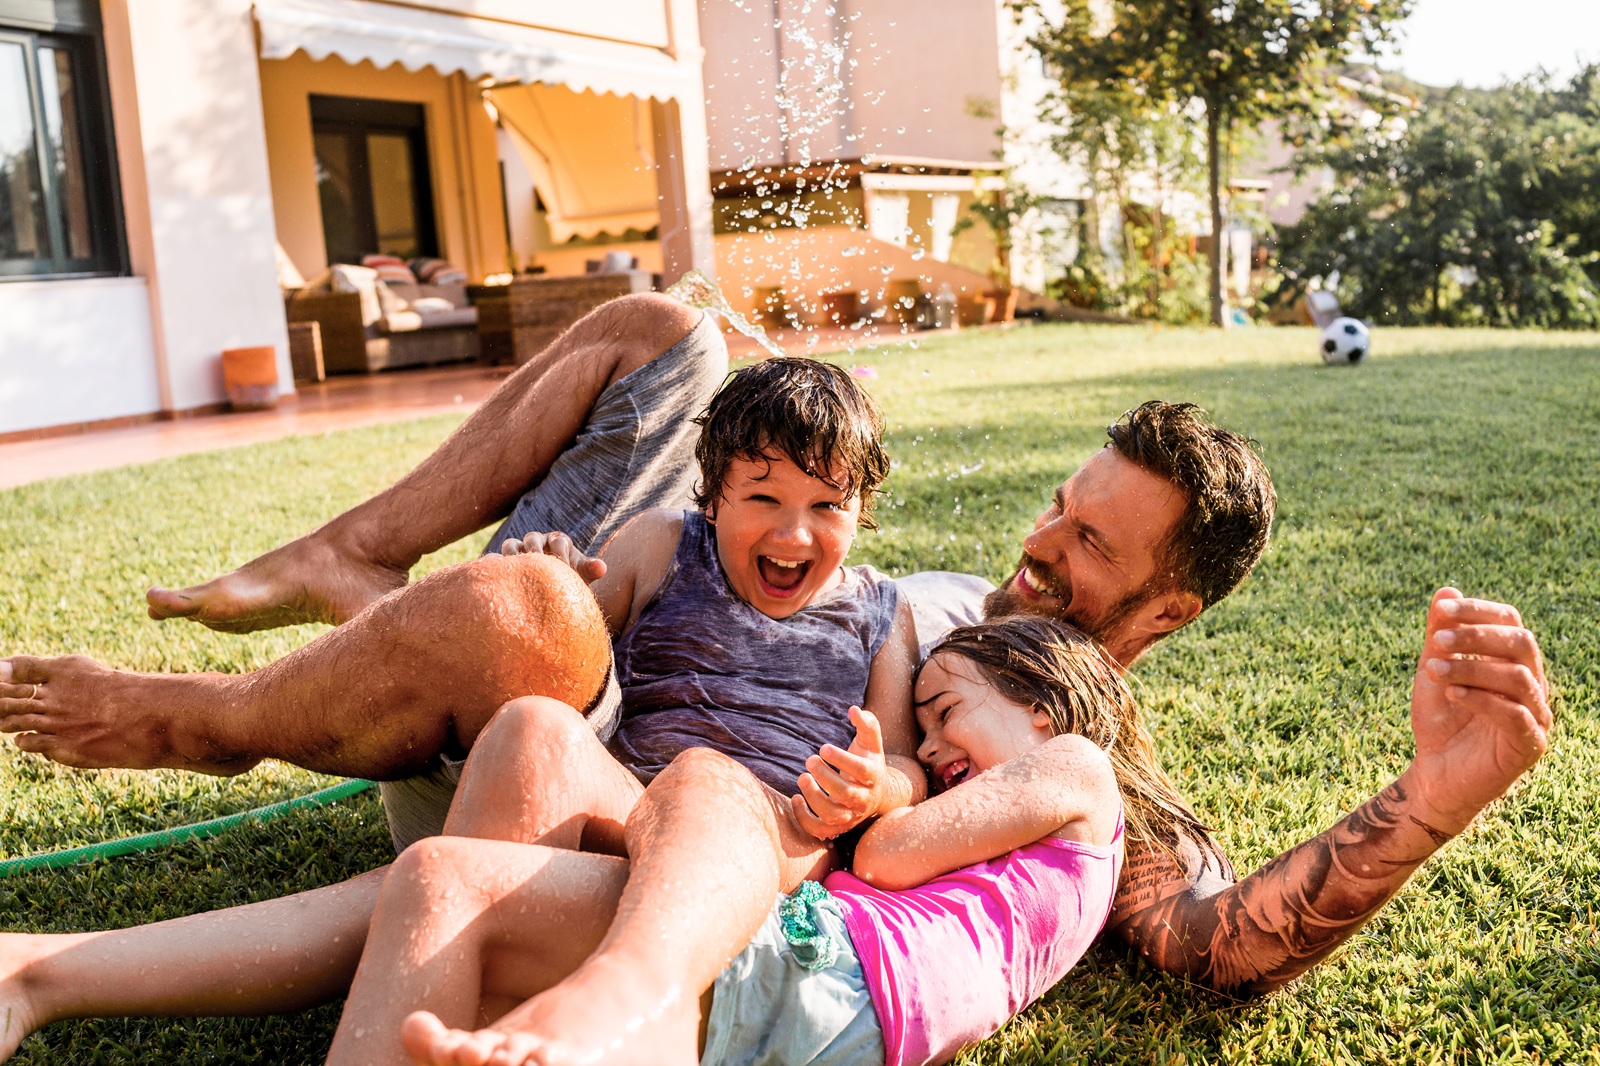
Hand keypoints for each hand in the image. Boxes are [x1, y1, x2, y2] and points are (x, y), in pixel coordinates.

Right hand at [498, 531, 606, 582]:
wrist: (551, 593)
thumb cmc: (570, 580)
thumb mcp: (581, 575)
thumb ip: (590, 569)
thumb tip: (601, 568)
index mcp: (558, 541)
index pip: (558, 541)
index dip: (560, 553)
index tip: (565, 569)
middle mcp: (537, 542)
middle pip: (531, 538)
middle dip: (535, 551)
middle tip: (538, 567)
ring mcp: (519, 550)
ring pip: (510, 545)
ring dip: (513, 556)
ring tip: (516, 572)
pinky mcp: (504, 562)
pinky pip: (495, 559)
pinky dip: (494, 564)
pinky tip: (496, 579)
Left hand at [791, 706, 888, 839]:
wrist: (878, 795)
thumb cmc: (869, 762)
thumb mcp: (871, 743)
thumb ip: (867, 724)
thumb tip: (853, 709)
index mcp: (873, 776)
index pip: (862, 771)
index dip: (842, 760)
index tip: (823, 747)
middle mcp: (864, 799)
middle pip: (846, 794)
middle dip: (825, 777)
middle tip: (809, 760)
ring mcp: (850, 816)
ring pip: (833, 815)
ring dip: (814, 798)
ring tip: (802, 777)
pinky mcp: (838, 827)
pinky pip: (820, 831)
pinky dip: (805, 819)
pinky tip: (796, 798)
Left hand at [1405, 587, 1551, 833]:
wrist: (1435, 774)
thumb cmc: (1440, 720)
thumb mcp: (1434, 671)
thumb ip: (1441, 635)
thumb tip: (1446, 590)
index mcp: (1512, 661)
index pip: (1511, 622)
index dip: (1480, 611)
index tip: (1444, 609)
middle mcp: (1531, 684)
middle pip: (1521, 644)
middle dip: (1478, 637)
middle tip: (1437, 641)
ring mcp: (1536, 715)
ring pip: (1518, 676)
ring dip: (1473, 668)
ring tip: (1433, 670)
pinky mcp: (1529, 745)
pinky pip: (1515, 715)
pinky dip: (1481, 699)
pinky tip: (1452, 694)